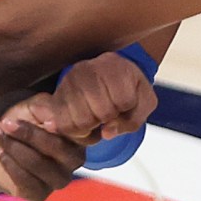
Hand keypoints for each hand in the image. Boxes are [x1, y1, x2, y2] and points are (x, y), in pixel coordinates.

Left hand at [0, 51, 157, 200]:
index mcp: (80, 136)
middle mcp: (75, 160)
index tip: (38, 116)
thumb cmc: (24, 122)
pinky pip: (28, 183)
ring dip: (14, 148)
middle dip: (28, 134)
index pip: (75, 132)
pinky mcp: (40, 194)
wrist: (3, 144)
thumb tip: (51, 114)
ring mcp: (59, 179)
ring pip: (39, 165)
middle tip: (7, 123)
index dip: (57, 124)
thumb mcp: (35, 107)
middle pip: (57, 148)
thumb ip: (46, 107)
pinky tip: (1, 155)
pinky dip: (12, 167)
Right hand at [35, 50, 157, 144]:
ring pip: (81, 120)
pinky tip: (80, 120)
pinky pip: (62, 123)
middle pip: (102, 112)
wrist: (107, 76)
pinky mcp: (56, 93)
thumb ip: (132, 120)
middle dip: (107, 119)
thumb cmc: (127, 89)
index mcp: (116, 67)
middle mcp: (89, 69)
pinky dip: (73, 129)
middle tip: (106, 113)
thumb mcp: (143, 103)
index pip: (124, 101)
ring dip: (90, 126)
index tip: (122, 105)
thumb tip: (106, 133)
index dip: (125, 111)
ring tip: (94, 116)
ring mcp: (70, 80)